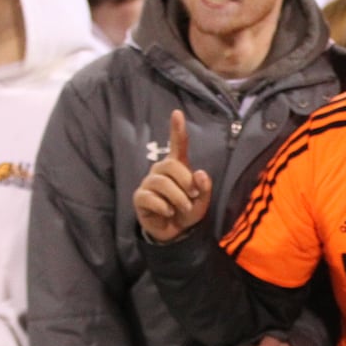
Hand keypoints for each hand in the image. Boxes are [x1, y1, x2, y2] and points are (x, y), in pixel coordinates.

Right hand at [133, 109, 212, 242]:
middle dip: (186, 182)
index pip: (177, 145)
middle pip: (171, 166)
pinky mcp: (140, 198)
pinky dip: (164, 207)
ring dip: (178, 198)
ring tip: (182, 209)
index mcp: (177, 167)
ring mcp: (148, 183)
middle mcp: (161, 171)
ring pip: (161, 183)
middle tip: (193, 196)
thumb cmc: (187, 211)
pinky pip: (150, 198)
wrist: (173, 232)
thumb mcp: (202, 202)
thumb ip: (205, 188)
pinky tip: (168, 213)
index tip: (177, 113)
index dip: (177, 130)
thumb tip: (200, 173)